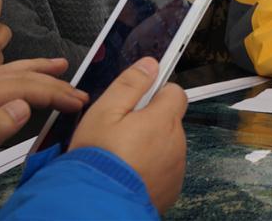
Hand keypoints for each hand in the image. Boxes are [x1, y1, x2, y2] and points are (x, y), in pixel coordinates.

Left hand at [0, 58, 86, 182]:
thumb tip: (24, 106)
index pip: (20, 87)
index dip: (51, 92)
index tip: (76, 101)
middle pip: (19, 77)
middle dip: (53, 83)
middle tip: (80, 94)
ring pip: (11, 73)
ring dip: (40, 69)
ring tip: (62, 65)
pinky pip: (5, 81)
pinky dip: (26, 75)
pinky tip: (34, 76)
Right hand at [69, 57, 187, 213]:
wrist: (95, 206)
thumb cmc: (98, 160)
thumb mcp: (105, 112)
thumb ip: (130, 84)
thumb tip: (149, 65)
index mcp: (163, 119)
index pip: (175, 92)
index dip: (156, 92)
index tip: (140, 97)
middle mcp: (176, 142)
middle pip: (169, 120)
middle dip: (150, 121)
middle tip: (121, 131)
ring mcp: (175, 167)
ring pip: (166, 145)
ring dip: (150, 146)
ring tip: (120, 155)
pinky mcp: (170, 188)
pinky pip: (164, 169)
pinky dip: (150, 168)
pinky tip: (127, 172)